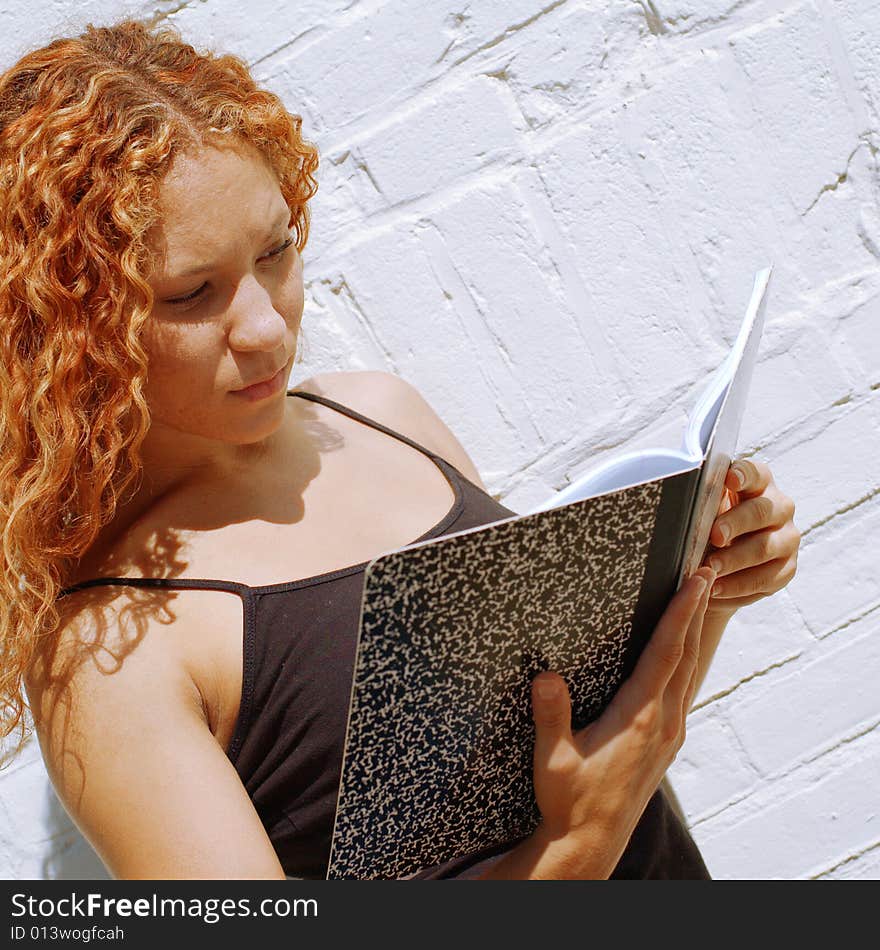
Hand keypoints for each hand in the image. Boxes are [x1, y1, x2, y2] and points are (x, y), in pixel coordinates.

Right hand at [525, 566, 715, 878]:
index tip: (697, 580)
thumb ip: (551, 717)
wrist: (590, 844)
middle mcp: (663, 723)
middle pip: (688, 655)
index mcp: (639, 719)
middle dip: (698, 610)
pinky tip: (684, 653)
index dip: (682, 614)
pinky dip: (688, 660)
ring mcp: (669, 735)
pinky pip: (684, 689)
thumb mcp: (553, 760)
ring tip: (699, 599)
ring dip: (696, 633)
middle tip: (707, 570)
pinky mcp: (666, 743)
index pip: (666, 654)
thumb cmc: (569, 802)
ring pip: (690, 672)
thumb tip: (545, 676)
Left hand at [703, 458, 799, 613]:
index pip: (756, 473)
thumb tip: (686, 500)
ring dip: (734, 559)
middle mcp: (779, 507)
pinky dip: (737, 585)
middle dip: (735, 524)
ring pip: (765, 547)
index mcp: (758, 483)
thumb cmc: (709, 526)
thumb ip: (703, 503)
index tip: (730, 479)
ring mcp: (787, 538)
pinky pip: (765, 578)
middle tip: (714, 536)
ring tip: (709, 569)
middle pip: (762, 511)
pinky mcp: (787, 568)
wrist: (720, 564)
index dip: (744, 475)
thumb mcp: (705, 511)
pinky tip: (716, 588)